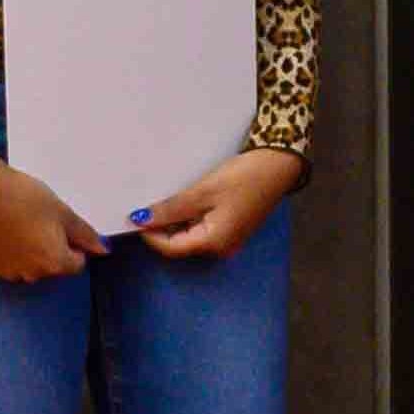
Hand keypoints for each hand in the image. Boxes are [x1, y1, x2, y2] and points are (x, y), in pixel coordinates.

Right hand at [0, 157, 105, 282]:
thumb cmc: (29, 198)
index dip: (73, 246)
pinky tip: (5, 234)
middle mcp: (32, 275)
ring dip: (31, 255)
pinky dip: (11, 255)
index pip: (76, 264)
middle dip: (52, 251)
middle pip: (53, 268)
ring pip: (30, 269)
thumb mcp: (63, 212)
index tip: (60, 227)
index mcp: (54, 263)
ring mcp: (9, 273)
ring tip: (21, 228)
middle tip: (39, 225)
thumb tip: (103, 251)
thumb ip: (85, 235)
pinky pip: (9, 266)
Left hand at [136, 147, 304, 261]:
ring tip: (167, 199)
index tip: (135, 216)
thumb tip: (141, 220)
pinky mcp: (232, 228)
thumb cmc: (244, 178)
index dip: (150, 234)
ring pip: (191, 235)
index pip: (170, 248)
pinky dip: (190, 217)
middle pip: (180, 244)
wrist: (278, 166)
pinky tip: (186, 200)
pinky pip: (203, 228)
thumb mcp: (202, 192)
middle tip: (147, 204)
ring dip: (176, 221)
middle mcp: (221, 248)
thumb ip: (171, 209)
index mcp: (214, 243)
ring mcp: (228, 239)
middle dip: (162, 227)